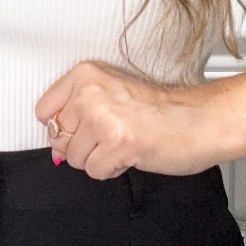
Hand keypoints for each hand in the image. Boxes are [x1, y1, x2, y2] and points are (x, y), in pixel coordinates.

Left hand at [34, 59, 214, 178]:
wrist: (201, 119)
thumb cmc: (163, 109)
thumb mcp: (112, 94)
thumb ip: (77, 112)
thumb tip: (54, 145)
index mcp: (86, 74)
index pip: (44, 111)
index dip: (63, 127)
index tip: (84, 126)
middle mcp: (90, 92)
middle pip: (58, 138)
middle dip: (84, 145)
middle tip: (113, 134)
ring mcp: (103, 118)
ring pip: (75, 158)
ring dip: (99, 158)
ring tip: (125, 142)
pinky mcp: (118, 144)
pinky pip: (95, 171)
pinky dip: (113, 169)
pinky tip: (131, 153)